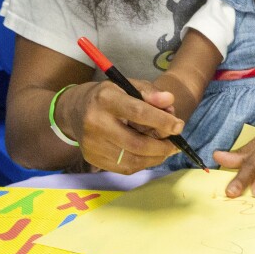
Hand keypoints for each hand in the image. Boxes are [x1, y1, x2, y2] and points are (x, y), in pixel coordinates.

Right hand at [61, 79, 180, 173]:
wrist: (75, 110)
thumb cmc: (110, 96)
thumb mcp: (128, 85)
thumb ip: (150, 92)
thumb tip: (169, 101)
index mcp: (105, 99)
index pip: (138, 112)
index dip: (162, 121)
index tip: (179, 126)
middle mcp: (95, 122)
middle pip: (136, 143)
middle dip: (162, 146)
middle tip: (175, 145)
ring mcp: (92, 143)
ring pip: (132, 160)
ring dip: (155, 158)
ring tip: (166, 151)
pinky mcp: (92, 158)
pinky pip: (124, 168)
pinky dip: (143, 164)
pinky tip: (150, 156)